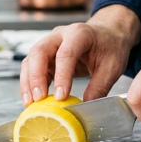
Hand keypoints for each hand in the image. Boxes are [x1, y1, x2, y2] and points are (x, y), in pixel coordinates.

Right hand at [20, 5, 140, 105]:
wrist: (108, 34)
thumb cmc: (110, 47)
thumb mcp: (112, 67)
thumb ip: (99, 87)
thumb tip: (85, 108)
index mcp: (79, 33)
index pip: (66, 54)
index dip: (61, 76)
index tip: (60, 97)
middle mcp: (59, 35)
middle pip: (39, 52)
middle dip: (36, 77)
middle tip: (38, 99)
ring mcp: (49, 43)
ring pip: (30, 60)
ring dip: (28, 82)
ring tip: (30, 102)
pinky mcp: (45, 55)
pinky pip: (31, 67)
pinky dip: (29, 83)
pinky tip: (32, 99)